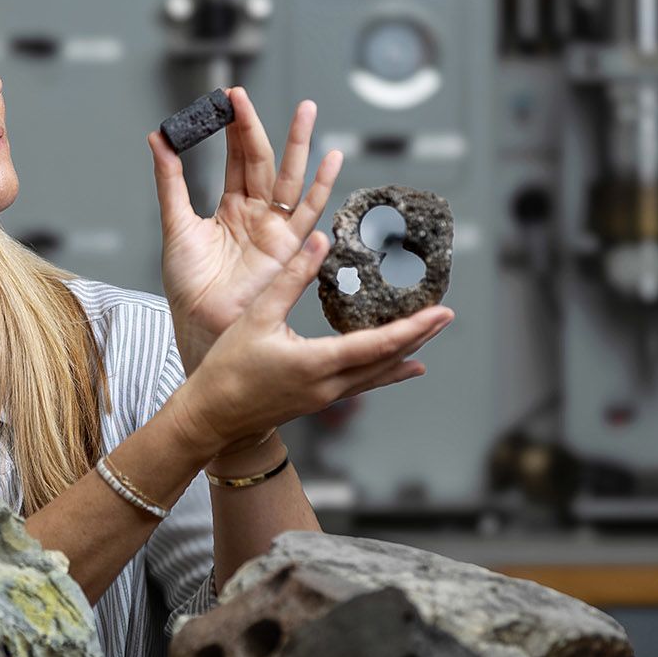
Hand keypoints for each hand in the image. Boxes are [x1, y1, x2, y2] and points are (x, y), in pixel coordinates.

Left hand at [149, 87, 343, 374]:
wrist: (200, 323)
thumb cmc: (188, 284)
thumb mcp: (175, 224)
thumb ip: (170, 182)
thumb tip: (158, 138)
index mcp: (231, 207)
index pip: (236, 157)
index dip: (233, 128)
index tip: (228, 98)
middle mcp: (257, 214)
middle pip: (261, 160)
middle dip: (256, 127)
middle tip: (245, 95)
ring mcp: (275, 229)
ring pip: (290, 177)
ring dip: (299, 144)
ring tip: (306, 109)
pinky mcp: (288, 248)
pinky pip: (308, 212)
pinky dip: (322, 186)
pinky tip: (332, 159)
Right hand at [166, 232, 453, 456]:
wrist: (211, 415)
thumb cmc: (227, 368)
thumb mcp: (257, 315)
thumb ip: (291, 278)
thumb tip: (319, 241)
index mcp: (316, 363)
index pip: (377, 344)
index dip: (414, 327)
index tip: (440, 312)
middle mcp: (328, 385)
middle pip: (387, 359)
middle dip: (419, 336)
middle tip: (446, 314)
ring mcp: (325, 396)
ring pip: (378, 373)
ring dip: (406, 352)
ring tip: (430, 334)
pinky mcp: (318, 399)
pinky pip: (364, 384)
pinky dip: (389, 372)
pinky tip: (408, 368)